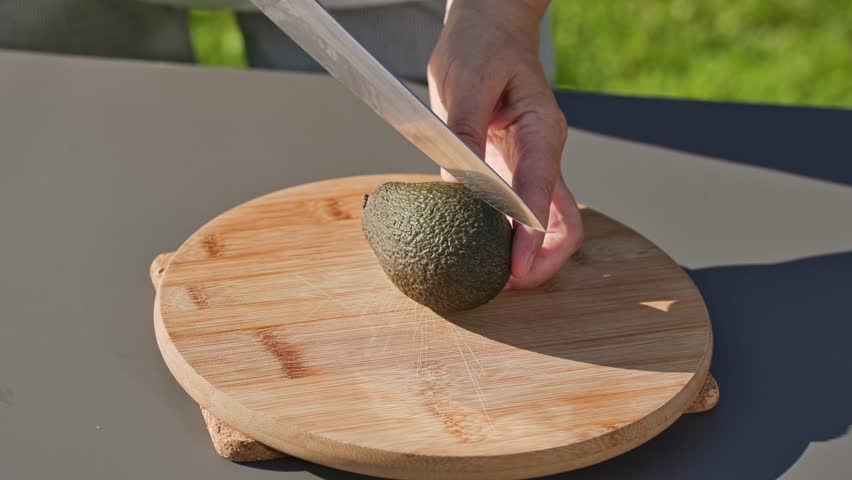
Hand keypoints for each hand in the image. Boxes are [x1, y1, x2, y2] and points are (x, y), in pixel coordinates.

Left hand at [428, 0, 582, 288]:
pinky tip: (485, 252)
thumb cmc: (481, 46)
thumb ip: (465, 136)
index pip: (544, 194)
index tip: (515, 270)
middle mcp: (544, 152)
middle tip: (508, 288)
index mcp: (542, 129)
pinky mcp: (513, 168)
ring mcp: (532, 163)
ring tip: (496, 281)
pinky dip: (509, 238)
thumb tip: (461, 189)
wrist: (489, 26)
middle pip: (564, 223)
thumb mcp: (465, 85)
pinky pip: (521, 212)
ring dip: (528, 256)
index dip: (530, 238)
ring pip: (547, 224)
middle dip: (543, 262)